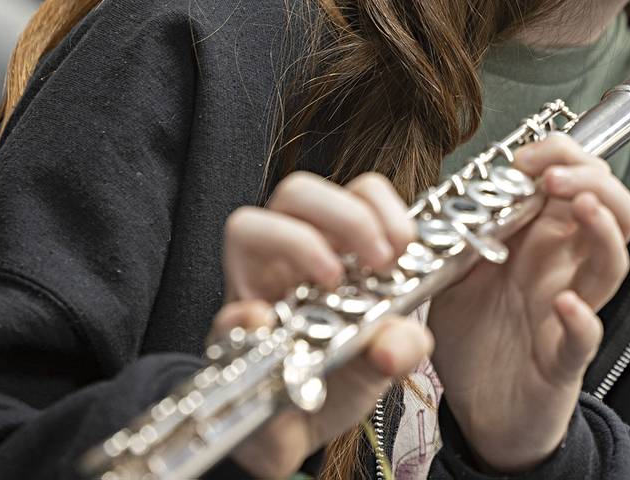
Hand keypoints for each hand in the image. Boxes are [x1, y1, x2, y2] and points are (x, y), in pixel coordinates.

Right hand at [217, 172, 432, 478]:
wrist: (297, 436)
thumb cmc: (339, 379)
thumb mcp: (386, 359)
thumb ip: (404, 345)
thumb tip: (395, 343)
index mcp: (337, 251)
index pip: (355, 192)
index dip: (380, 205)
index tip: (405, 243)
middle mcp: (290, 259)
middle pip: (298, 192)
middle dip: (345, 215)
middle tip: (378, 260)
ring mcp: (254, 289)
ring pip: (247, 225)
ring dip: (296, 243)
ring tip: (331, 281)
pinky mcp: (227, 336)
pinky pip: (224, 311)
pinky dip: (246, 318)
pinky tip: (272, 327)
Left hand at [426, 134, 629, 472]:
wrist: (481, 412)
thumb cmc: (478, 337)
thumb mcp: (457, 270)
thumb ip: (463, 230)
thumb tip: (459, 188)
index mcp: (544, 239)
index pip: (579, 178)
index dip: (562, 154)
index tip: (526, 157)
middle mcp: (567, 268)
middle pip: (615, 207)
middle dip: (592, 178)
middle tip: (554, 175)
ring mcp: (574, 310)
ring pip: (614, 261)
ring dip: (603, 228)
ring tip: (580, 207)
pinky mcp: (565, 359)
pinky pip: (587, 335)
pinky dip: (581, 318)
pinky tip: (565, 305)